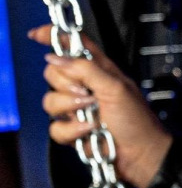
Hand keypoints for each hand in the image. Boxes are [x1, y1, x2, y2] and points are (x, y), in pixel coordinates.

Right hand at [28, 25, 172, 187]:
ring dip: (70, 108)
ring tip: (92, 114)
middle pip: (54, 73)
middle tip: (88, 94)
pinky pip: (54, 127)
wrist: (139, 154)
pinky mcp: (72, 130)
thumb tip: (56, 57)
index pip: (74, 46)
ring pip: (50, 101)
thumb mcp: (114, 87)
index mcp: (100, 69)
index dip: (56, 37)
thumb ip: (86, 69)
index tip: (36, 34)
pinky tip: (88, 131)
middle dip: (66, 84)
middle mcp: (87, 85)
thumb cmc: (136, 119)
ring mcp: (78, 108)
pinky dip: (71, 131)